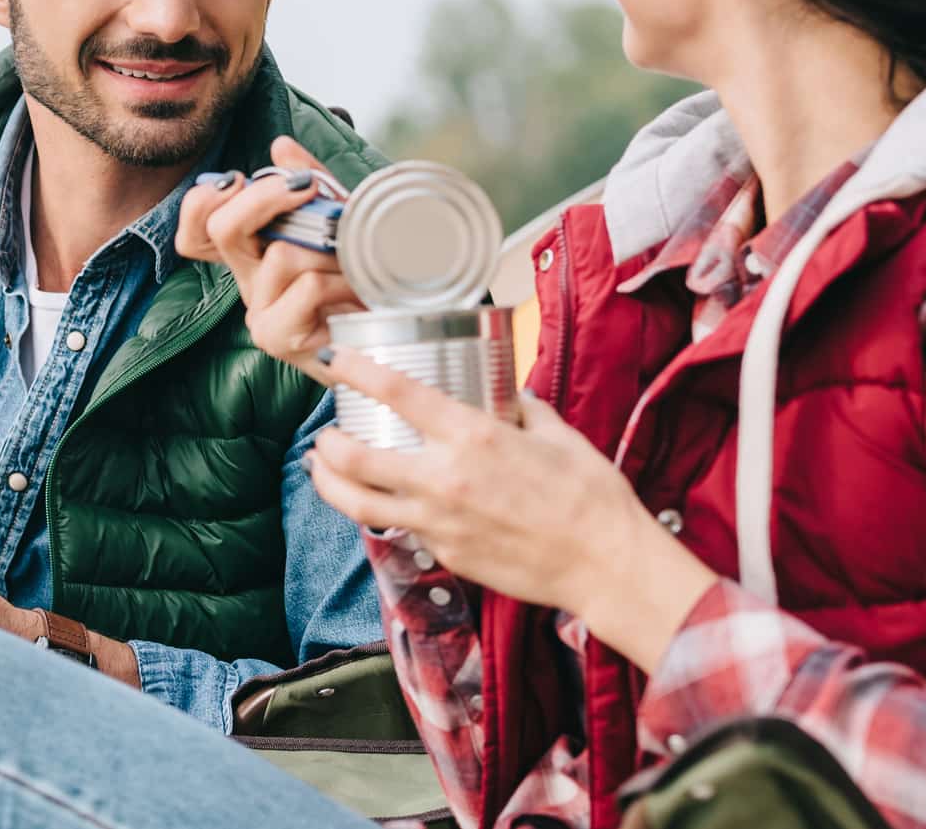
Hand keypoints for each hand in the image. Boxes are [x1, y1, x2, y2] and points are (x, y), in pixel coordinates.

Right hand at [176, 135, 365, 377]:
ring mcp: (260, 313)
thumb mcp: (340, 217)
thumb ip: (310, 180)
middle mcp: (248, 281)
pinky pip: (307, 287)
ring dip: (330, 251)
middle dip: (267, 198)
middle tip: (308, 189)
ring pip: (280, 256)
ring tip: (356, 263)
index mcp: (253, 251)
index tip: (241, 178)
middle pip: (221, 229)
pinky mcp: (280, 338)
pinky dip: (341, 280)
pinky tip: (357, 292)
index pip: (196, 227)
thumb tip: (280, 146)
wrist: (396, 330)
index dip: (204, 201)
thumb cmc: (365, 275)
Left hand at [307, 348, 718, 673]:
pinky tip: (380, 504)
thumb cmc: (590, 496)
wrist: (605, 564)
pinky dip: (382, 514)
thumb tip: (512, 395)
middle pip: (355, 457)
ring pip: (360, 503)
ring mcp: (439, 522)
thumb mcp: (558, 434)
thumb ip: (524, 410)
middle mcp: (444, 478)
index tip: (335, 361)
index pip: (395, 394)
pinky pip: (402, 530)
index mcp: (472, 436)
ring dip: (329, 484)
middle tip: (324, 432)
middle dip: (328, 442)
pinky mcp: (446, 554)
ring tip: (320, 469)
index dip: (355, 372)